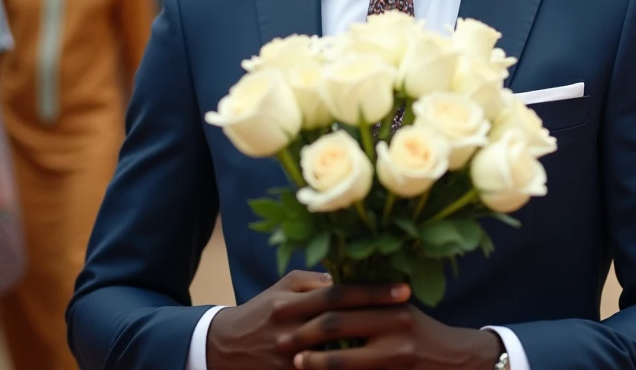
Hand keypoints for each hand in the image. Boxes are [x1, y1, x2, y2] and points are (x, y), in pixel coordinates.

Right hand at [206, 271, 408, 368]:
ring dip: (366, 352)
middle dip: (376, 319)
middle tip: (410, 315)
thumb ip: (317, 282)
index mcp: (289, 303)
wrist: (224, 348)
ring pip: (333, 357)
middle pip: (339, 325)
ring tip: (399, 342)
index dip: (370, 292)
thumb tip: (352, 275)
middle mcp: (288, 330)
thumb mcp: (285, 288)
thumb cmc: (263, 310)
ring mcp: (287, 359)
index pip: (337, 294)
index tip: (402, 289)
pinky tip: (371, 367)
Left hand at [283, 292, 504, 369]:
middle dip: (305, 334)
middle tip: (281, 341)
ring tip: (295, 363)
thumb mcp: (400, 311)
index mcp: (393, 304)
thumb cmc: (421, 333)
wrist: (457, 361)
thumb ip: (370, 303)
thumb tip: (327, 290)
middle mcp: (396, 326)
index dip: (312, 305)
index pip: (345, 298)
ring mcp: (398, 355)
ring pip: (344, 359)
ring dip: (315, 362)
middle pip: (338, 325)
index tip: (288, 311)